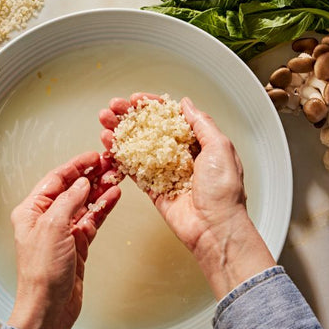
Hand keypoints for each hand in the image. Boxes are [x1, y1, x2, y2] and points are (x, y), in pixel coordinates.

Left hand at [7, 151, 120, 328]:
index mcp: (32, 210)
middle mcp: (47, 218)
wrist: (49, 307)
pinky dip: (103, 207)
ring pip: (85, 202)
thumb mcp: (54, 228)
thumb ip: (70, 201)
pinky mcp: (78, 242)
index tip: (93, 156)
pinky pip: (93, 218)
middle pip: (72, 189)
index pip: (56, 179)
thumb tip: (83, 183)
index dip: (76, 165)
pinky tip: (113, 196)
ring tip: (116, 176)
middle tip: (110, 164)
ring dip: (100, 189)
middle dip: (91, 175)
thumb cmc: (42, 272)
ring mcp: (64, 230)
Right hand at [99, 94, 274, 298]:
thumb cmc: (224, 191)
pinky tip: (108, 144)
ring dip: (121, 133)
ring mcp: (165, 171)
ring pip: (138, 147)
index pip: (171, 117)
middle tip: (113, 107)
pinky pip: (134, 170)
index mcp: (199, 143)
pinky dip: (120, 157)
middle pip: (151, 129)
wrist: (215, 229)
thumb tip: (186, 104)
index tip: (136, 99)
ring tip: (104, 121)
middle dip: (130, 117)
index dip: (152, 106)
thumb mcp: (220, 148)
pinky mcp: (154, 188)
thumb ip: (202, 124)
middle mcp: (180, 155)